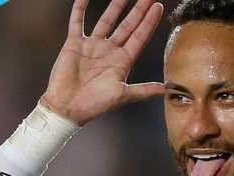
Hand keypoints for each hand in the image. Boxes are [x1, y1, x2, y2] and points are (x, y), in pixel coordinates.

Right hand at [41, 0, 164, 124]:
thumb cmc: (95, 105)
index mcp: (122, 62)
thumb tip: (166, 89)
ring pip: (106, 20)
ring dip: (116, 6)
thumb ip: (143, 90)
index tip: (158, 7)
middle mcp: (109, 51)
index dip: (149, 22)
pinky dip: (80, 9)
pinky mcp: (74, 44)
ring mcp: (92, 46)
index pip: (139, 37)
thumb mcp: (122, 96)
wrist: (68, 108)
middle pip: (127, 25)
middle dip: (138, 10)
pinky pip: (77, 22)